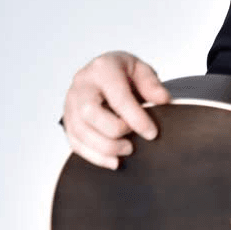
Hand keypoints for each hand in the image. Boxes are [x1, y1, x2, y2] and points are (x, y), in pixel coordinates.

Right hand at [61, 51, 171, 169]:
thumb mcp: (140, 68)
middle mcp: (81, 85)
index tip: (152, 133)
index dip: (136, 118)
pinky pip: (75, 143)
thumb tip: (164, 100)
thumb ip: (152, 84)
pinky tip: (113, 161)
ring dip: (105, 148)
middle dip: (115, 133)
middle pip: (90, 114)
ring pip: (80, 132)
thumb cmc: (122, 71)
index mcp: (102, 68)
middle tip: (134, 142)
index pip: (119, 97)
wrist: (101, 72)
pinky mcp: (67, 121)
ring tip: (127, 150)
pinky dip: (94, 156)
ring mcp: (70, 104)